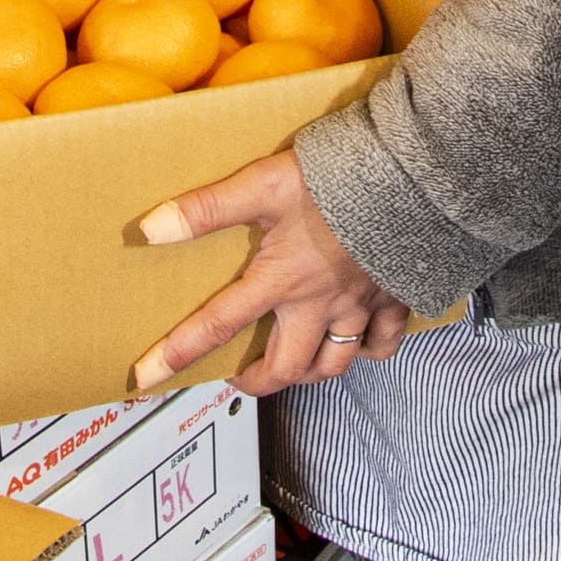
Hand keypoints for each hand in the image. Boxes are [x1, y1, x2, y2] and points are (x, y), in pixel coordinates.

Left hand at [133, 150, 414, 395]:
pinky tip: (357, 343)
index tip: (148, 376)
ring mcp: (359, 306)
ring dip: (308, 371)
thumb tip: (151, 228)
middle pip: (285, 366)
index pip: (218, 325)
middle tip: (240, 379)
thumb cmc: (339, 179)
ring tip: (292, 365)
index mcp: (281, 279)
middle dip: (258, 381)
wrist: (412, 180)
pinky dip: (368, 351)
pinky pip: (383, 343)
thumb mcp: (263, 185)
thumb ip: (207, 209)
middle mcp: (319, 304)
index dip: (179, 353)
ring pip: (333, 363)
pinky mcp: (394, 297)